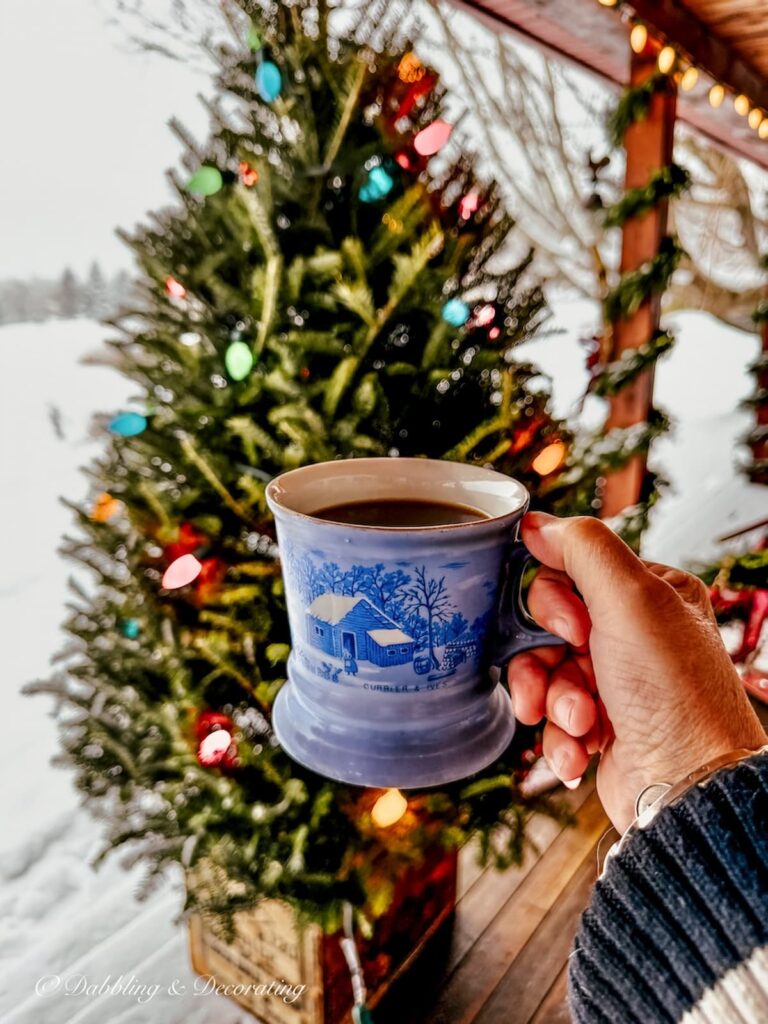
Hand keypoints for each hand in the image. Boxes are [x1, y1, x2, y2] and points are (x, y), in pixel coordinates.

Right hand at [508, 512, 765, 831]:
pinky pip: (549, 718)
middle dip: (547, 659)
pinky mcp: (598, 726)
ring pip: (543, 673)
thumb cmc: (674, 697)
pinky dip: (559, 737)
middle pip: (548, 626)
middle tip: (573, 673)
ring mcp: (614, 682)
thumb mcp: (632, 600)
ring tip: (578, 723)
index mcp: (652, 595)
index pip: (572, 571)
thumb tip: (537, 522)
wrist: (686, 790)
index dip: (556, 600)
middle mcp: (634, 635)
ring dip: (552, 702)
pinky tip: (581, 751)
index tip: (570, 625)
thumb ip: (583, 549)